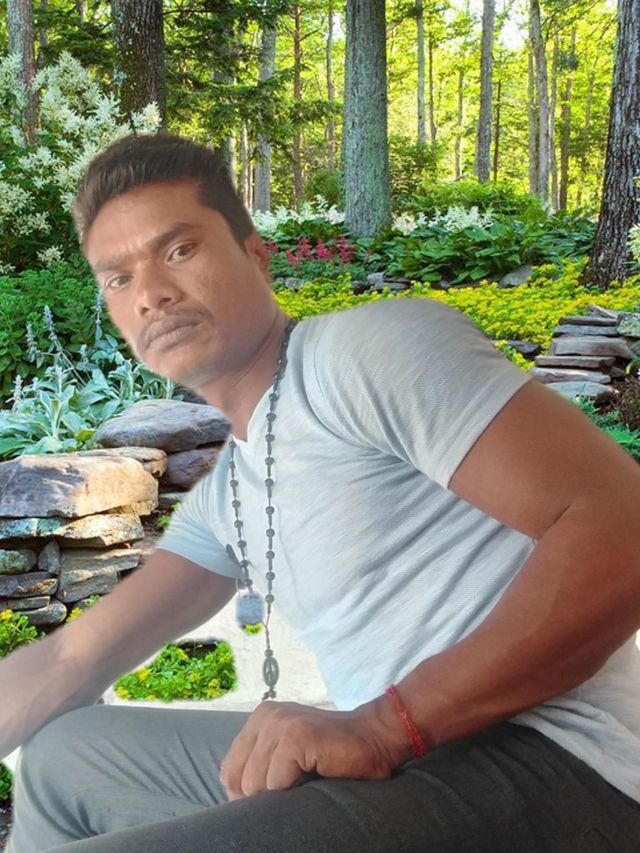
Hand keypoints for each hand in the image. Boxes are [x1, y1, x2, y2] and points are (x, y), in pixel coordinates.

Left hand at [219, 697, 410, 799]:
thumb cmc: (332, 755)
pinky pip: (276, 782)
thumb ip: (259, 765)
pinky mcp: (296, 736)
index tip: (275, 794)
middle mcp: (266, 716)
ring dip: (281, 793)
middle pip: (238, 780)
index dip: (246, 794)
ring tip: (306, 779)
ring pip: (255, 784)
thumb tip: (233, 800)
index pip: (228, 771)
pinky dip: (294, 789)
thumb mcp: (286, 755)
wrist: (374, 737)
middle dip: (262, 796)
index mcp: (259, 718)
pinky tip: (315, 772)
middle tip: (293, 788)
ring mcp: (280, 724)